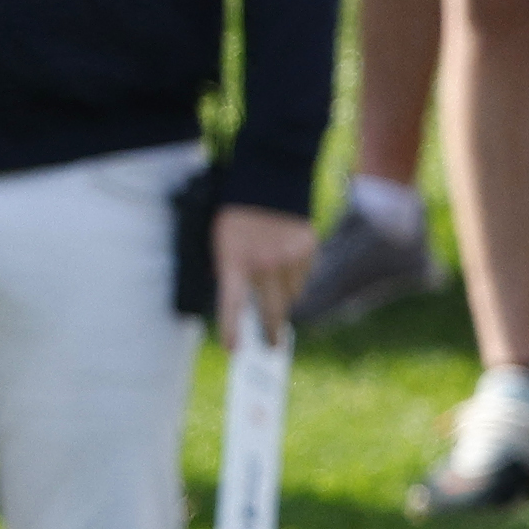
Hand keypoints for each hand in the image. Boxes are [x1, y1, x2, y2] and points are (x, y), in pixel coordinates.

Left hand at [213, 205, 314, 343]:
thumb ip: (228, 269)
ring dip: (284, 299)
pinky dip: (296, 279)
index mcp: (236, 261)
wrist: (270, 178)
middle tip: (273, 347)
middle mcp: (265, 265)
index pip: (231, 304)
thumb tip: (240, 296)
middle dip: (272, 332)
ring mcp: (290, 259)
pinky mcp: (308, 250)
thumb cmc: (237, 212)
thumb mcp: (220, 241)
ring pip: (292, 295)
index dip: (231, 329)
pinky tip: (287, 268)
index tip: (233, 350)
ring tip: (276, 293)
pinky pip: (304, 277)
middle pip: (272, 311)